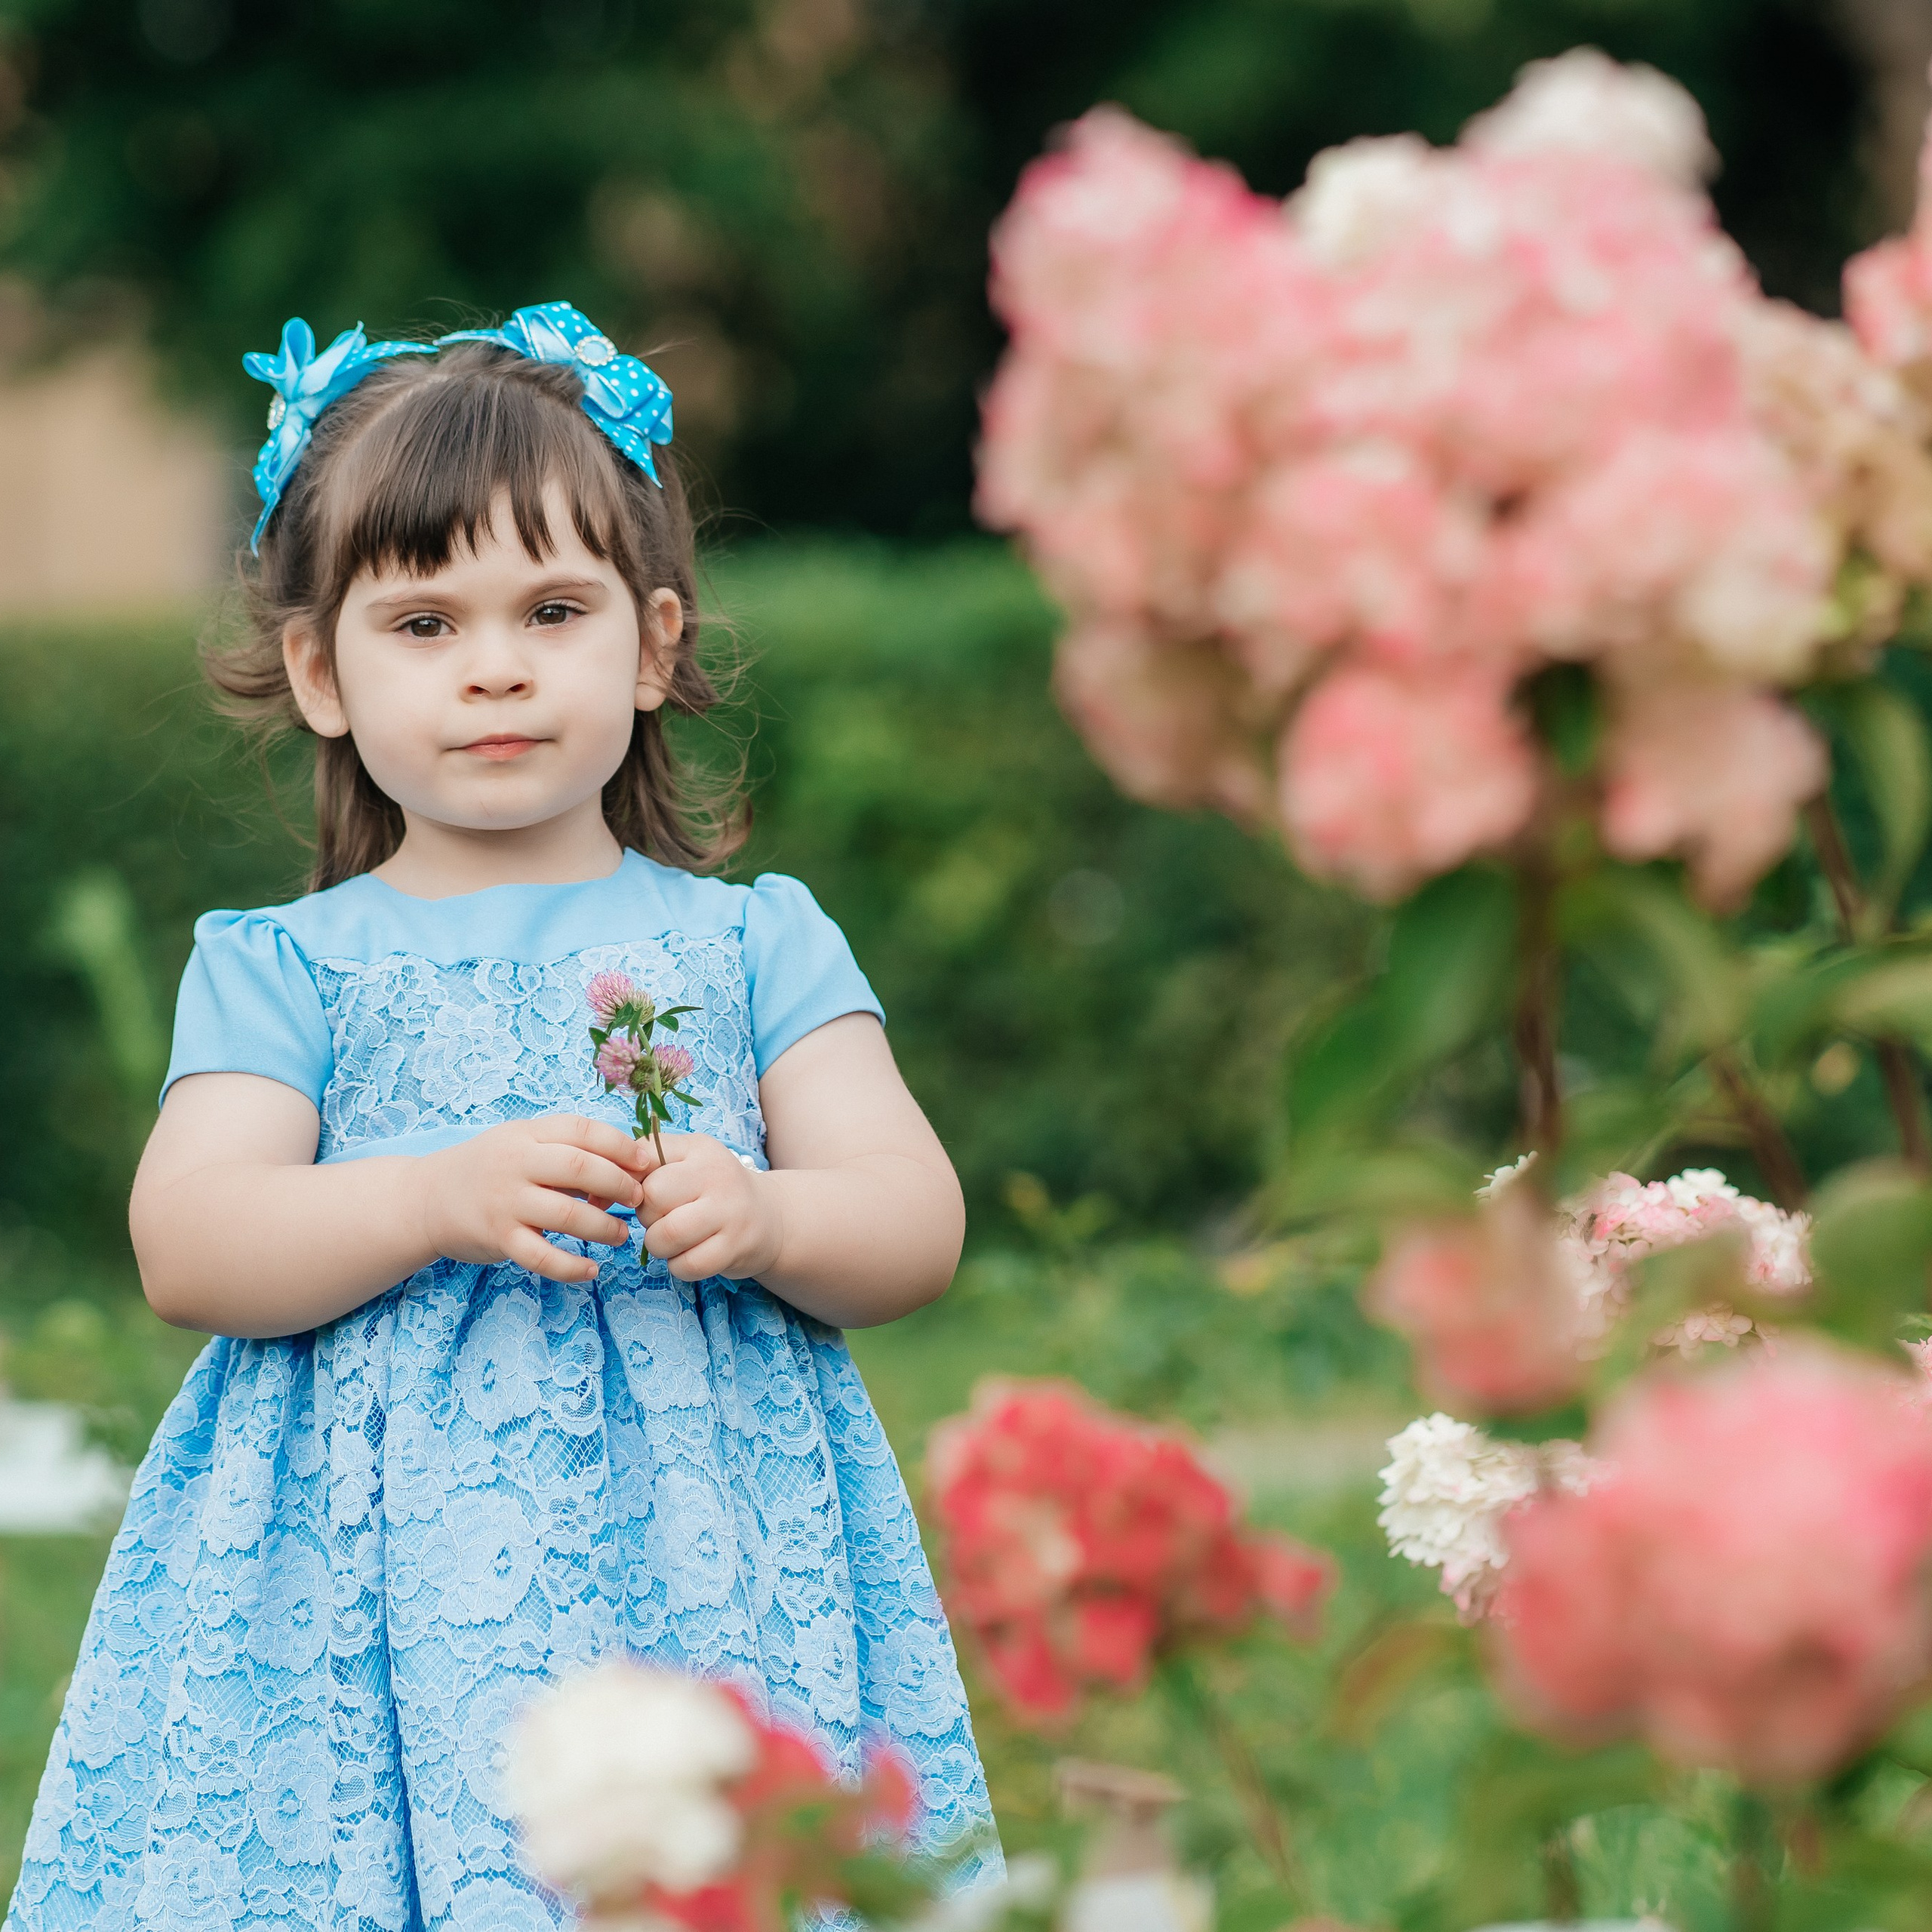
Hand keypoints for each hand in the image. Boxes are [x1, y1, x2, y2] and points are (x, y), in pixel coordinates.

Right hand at [419, 1115, 647, 1284]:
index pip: (582, 1130)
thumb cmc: (491, 1169)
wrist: (426, 1199)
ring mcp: (506, 1202)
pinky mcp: (498, 1238)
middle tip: (638, 1200)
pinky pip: (542, 1257)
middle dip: (619, 1184)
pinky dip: (571, 1266)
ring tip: (620, 1235)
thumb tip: (628, 1167)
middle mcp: (516, 1163)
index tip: (647, 1163)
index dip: (621, 1145)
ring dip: (603, 1227)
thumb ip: (567, 1151)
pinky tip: (591, 1270)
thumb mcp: (523, 1144)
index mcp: (527, 1133)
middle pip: (580, 1168)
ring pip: (567, 1215)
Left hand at [636, 1133, 782, 1283]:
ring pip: (666, 1235)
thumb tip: (598, 1190)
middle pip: (652, 1198)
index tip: (639, 1195)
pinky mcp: (735, 1247)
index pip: (644, 1157)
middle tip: (662, 1220)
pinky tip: (690, 1255)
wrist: (770, 1217)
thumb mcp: (688, 1163)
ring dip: (659, 1246)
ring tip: (673, 1241)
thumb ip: (647, 1165)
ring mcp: (730, 1211)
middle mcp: (717, 1174)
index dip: (630, 1181)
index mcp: (699, 1148)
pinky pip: (686, 1265)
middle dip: (647, 1217)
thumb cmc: (713, 1191)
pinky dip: (679, 1267)